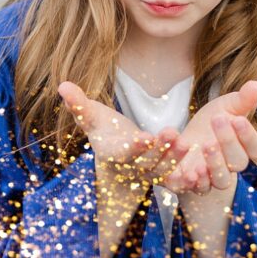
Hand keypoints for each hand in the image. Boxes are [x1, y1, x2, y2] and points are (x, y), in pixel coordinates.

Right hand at [57, 81, 185, 178]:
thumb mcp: (89, 114)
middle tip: (172, 133)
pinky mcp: (159, 171)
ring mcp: (144, 170)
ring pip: (161, 169)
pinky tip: (194, 151)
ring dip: (173, 157)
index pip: (121, 153)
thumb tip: (62, 85)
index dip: (132, 148)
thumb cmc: (101, 125)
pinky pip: (172, 172)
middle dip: (159, 150)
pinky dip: (182, 165)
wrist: (115, 143)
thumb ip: (78, 103)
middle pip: (144, 162)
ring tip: (185, 141)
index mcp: (109, 152)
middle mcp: (127, 166)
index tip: (145, 138)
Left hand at [165, 82, 256, 193]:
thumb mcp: (224, 107)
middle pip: (239, 162)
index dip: (248, 135)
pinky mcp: (194, 186)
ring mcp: (214, 179)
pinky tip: (186, 169)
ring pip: (222, 180)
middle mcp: (232, 166)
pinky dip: (193, 182)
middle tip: (218, 119)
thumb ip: (241, 100)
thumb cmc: (210, 124)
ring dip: (215, 163)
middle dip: (229, 141)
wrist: (184, 142)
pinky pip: (198, 190)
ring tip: (206, 143)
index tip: (237, 119)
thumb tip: (255, 85)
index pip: (256, 148)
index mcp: (245, 148)